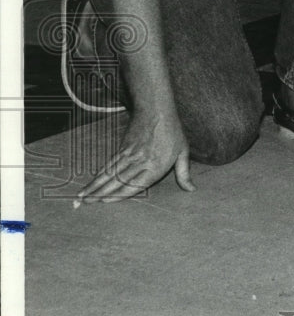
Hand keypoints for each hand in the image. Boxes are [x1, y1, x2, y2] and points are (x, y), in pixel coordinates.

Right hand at [77, 107, 195, 203]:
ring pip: (109, 174)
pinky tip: (90, 183)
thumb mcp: (183, 152)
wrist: (157, 110)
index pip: (135, 184)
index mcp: (156, 166)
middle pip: (117, 181)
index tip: (105, 202)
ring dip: (94, 186)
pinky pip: (108, 165)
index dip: (119, 194)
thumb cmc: (172, 132)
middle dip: (100, 194)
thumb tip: (191, 190)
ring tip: (80, 198)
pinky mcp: (122, 148)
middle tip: (84, 205)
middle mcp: (140, 162)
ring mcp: (129, 155)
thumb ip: (184, 173)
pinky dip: (98, 175)